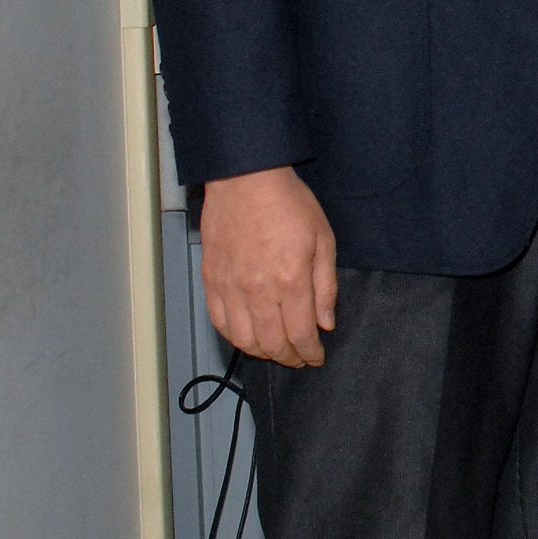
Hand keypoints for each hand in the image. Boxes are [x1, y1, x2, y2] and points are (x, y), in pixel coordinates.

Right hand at [199, 165, 336, 367]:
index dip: (310, 353)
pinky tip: (247, 336)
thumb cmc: (289, 204)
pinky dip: (234, 337)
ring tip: (275, 350)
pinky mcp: (211, 281)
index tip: (316, 357)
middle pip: (271, 343)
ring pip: (243, 340)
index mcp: (291, 280)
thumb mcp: (323, 240)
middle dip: (289, 357)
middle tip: (299, 358)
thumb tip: (326, 322)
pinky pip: (220, 322)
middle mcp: (258, 290)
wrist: (246, 180)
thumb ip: (325, 286)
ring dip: (261, 352)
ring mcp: (230, 287)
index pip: (300, 334)